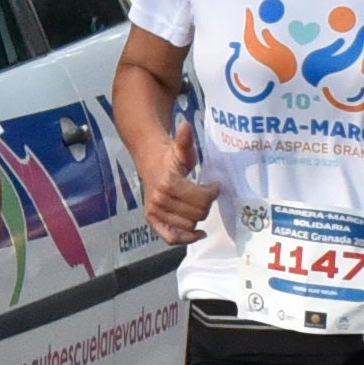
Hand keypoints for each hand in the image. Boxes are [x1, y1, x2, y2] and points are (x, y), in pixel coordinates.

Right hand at [143, 118, 216, 243]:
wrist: (148, 160)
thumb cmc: (169, 155)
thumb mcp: (180, 148)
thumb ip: (185, 140)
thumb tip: (186, 126)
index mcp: (168, 184)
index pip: (201, 199)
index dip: (212, 193)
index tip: (214, 186)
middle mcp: (159, 200)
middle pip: (198, 214)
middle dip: (206, 204)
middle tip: (206, 195)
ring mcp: (154, 212)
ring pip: (189, 225)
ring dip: (197, 216)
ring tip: (196, 204)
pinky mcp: (152, 220)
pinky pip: (171, 237)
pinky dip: (186, 238)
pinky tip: (198, 233)